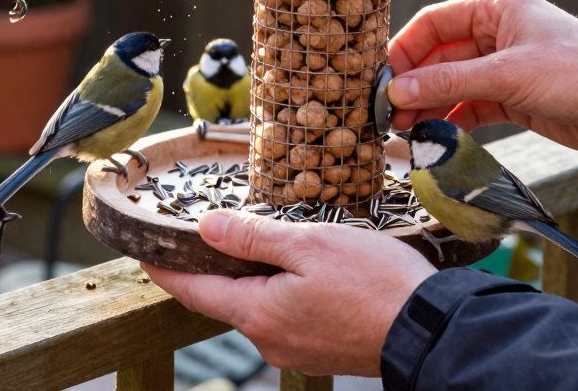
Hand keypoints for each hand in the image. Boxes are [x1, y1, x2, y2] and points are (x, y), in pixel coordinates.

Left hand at [140, 209, 434, 376]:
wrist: (433, 330)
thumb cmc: (375, 283)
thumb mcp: (309, 245)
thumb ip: (253, 238)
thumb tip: (205, 228)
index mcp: (258, 314)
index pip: (193, 292)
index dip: (165, 270)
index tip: (144, 252)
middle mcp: (270, 340)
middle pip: (225, 299)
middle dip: (213, 268)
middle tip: (205, 231)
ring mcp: (296, 349)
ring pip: (259, 306)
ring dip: (253, 276)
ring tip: (260, 239)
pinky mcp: (322, 349)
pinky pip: (287, 315)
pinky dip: (280, 289)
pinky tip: (299, 267)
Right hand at [387, 0, 577, 158]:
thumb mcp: (508, 75)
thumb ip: (449, 82)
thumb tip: (398, 90)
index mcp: (498, 9)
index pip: (435, 22)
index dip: (405, 48)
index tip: (382, 77)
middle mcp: (498, 35)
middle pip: (440, 56)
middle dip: (414, 83)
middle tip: (386, 111)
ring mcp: (505, 68)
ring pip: (452, 84)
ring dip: (428, 105)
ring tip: (403, 129)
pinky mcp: (514, 98)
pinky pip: (470, 106)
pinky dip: (451, 119)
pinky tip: (432, 134)